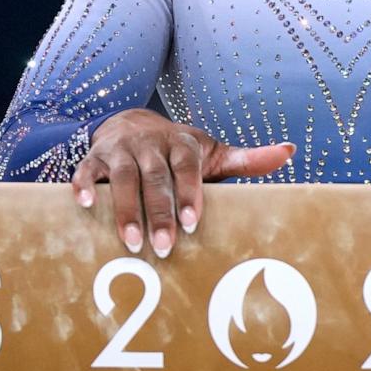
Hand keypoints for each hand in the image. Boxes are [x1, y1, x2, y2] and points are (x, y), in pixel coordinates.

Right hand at [71, 109, 295, 256]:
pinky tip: (82, 205)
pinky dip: (82, 185)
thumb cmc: (179, 151)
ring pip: (121, 177)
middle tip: (163, 247)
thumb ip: (246, 159)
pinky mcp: (95, 156)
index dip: (189, 193)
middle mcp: (150, 143)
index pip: (186, 167)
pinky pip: (86, 169)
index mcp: (181, 144)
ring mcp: (121, 149)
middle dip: (158, 212)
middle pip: (155, 177)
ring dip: (124, 209)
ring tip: (131, 242)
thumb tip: (288, 152)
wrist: (133, 122)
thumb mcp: (212, 153)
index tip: (192, 222)